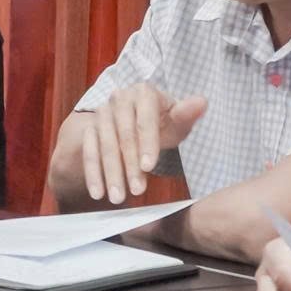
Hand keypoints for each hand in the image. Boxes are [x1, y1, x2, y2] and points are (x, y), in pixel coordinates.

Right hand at [79, 84, 206, 204]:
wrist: (135, 119)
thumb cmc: (162, 122)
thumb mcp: (176, 120)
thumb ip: (186, 114)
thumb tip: (202, 102)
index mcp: (143, 93)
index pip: (144, 120)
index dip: (147, 144)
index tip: (149, 167)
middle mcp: (119, 98)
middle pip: (123, 136)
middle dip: (128, 166)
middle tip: (137, 191)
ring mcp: (102, 112)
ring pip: (104, 145)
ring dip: (110, 173)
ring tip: (117, 198)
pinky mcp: (89, 127)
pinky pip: (88, 151)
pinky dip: (92, 173)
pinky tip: (97, 192)